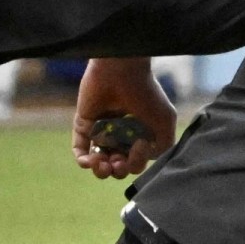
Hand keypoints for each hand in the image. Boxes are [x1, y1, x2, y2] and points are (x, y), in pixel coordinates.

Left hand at [73, 59, 175, 180]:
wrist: (121, 73)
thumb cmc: (146, 94)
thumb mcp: (164, 120)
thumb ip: (163, 144)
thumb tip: (150, 161)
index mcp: (141, 135)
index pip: (136, 161)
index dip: (137, 162)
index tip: (139, 146)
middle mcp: (121, 136)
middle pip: (117, 166)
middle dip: (117, 170)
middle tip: (117, 163)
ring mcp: (101, 132)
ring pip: (98, 162)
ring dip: (100, 170)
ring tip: (102, 164)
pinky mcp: (84, 126)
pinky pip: (80, 149)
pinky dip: (83, 160)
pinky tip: (89, 161)